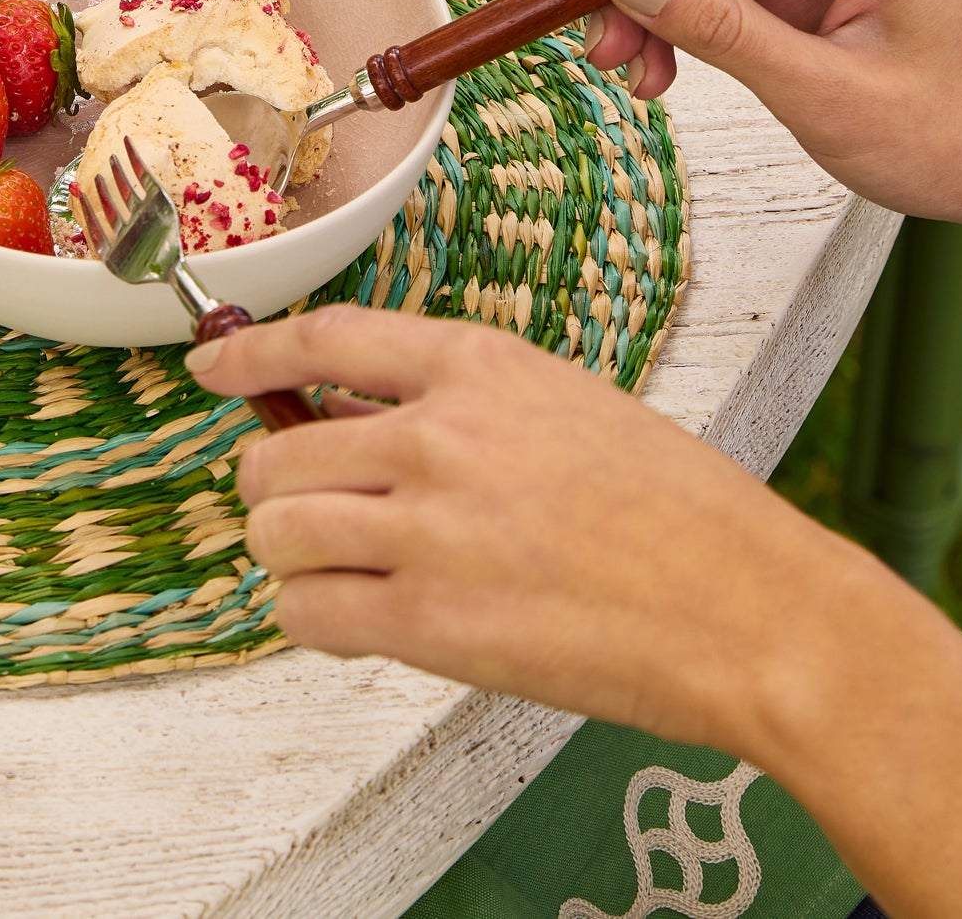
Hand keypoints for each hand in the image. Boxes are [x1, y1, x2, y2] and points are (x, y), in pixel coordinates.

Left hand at [192, 306, 961, 918]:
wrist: (750, 606)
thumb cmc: (682, 514)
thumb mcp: (571, 407)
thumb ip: (469, 407)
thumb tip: (370, 426)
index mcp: (481, 365)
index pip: (326, 338)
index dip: (250, 356)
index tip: (211, 368)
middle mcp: (438, 435)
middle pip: (279, 452)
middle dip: (272, 488)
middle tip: (298, 512)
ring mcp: (428, 530)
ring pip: (279, 532)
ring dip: (291, 556)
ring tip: (334, 572)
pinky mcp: (430, 624)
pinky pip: (310, 615)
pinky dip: (315, 621)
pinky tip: (354, 622)